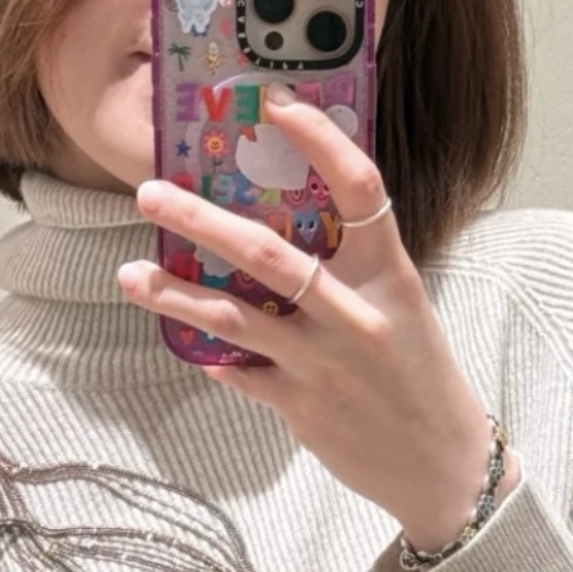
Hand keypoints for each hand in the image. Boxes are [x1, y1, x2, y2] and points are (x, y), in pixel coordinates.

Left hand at [117, 87, 507, 552]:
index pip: (360, 189)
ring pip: (234, 317)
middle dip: (199, 220)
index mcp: (390, 276)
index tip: (276, 106)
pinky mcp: (302, 408)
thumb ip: (355, 273)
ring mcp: (324, 364)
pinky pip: (241, 374)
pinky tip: (193, 349)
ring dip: (175, 295)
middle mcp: (355, 315)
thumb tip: (285, 236)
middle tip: (149, 194)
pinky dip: (214, 358)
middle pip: (267, 252)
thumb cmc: (420, 380)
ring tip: (131, 276)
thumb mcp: (404, 311)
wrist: (442, 466)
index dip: (320, 142)